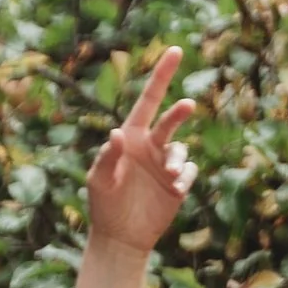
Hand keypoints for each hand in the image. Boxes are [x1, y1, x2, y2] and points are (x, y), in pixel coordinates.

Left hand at [84, 46, 198, 256]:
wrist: (120, 237)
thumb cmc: (103, 206)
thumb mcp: (99, 181)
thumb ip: (107, 157)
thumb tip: (115, 133)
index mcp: (130, 137)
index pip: (148, 101)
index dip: (161, 76)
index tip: (175, 50)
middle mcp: (150, 145)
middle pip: (171, 119)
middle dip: (180, 112)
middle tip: (187, 106)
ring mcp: (165, 163)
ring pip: (181, 149)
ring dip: (178, 160)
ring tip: (170, 177)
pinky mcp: (178, 182)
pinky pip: (189, 171)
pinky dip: (185, 176)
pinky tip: (175, 189)